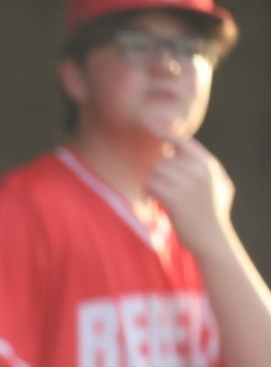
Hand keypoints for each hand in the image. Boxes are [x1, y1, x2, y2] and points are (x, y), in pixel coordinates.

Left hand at [149, 135, 235, 257]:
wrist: (211, 237)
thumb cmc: (213, 212)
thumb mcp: (218, 184)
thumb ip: (203, 166)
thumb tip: (182, 148)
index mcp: (208, 164)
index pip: (182, 141)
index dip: (166, 135)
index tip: (152, 129)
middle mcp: (198, 170)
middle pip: (162, 159)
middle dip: (158, 173)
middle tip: (163, 186)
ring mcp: (187, 183)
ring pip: (155, 172)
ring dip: (153, 183)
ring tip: (161, 195)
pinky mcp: (174, 198)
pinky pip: (151, 185)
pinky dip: (149, 193)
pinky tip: (156, 202)